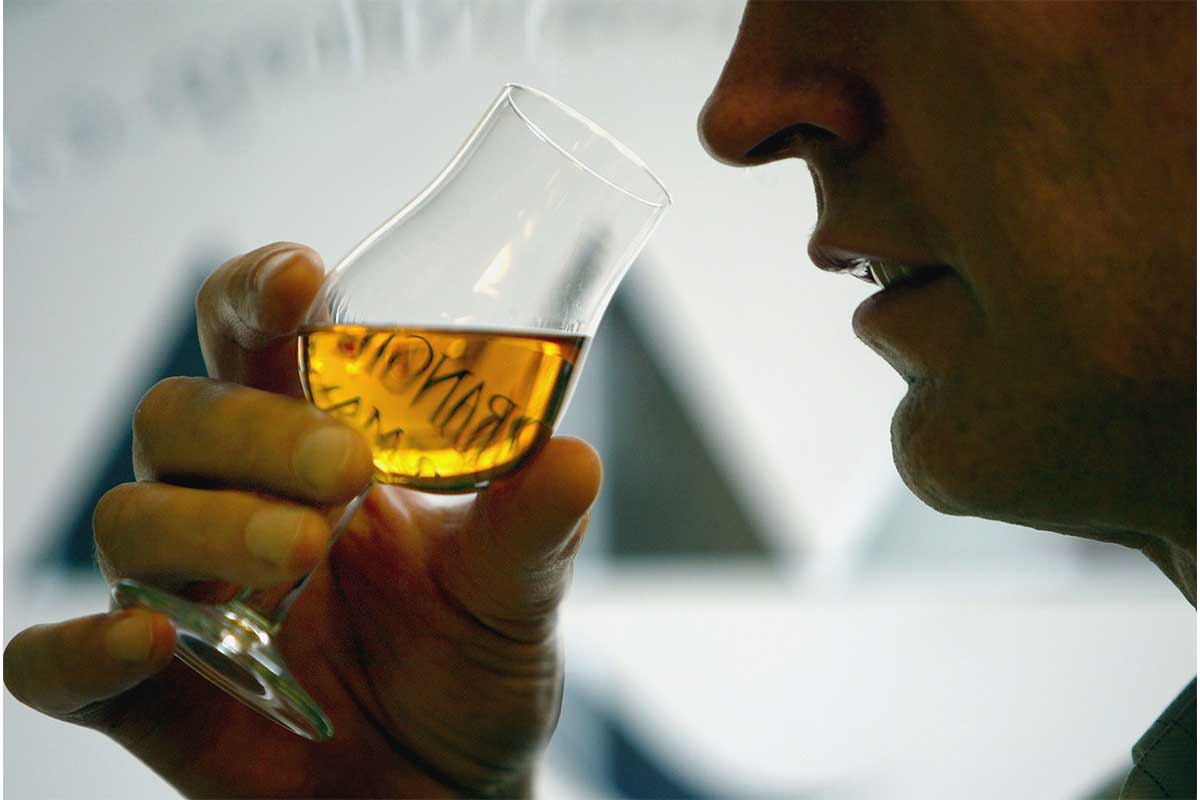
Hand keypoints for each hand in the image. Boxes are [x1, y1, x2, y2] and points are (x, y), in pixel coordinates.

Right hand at [4, 243, 599, 797]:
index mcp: (318, 445)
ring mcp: (186, 597)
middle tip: (343, 469)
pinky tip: (142, 643)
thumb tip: (573, 458)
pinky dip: (78, 650)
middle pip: (183, 417)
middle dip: (253, 430)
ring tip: (297, 549)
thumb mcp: (514, 592)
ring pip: (131, 521)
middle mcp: (236, 502)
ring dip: (205, 527)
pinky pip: (59, 662)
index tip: (302, 280)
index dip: (257, 293)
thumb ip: (532, 530)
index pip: (255, 338)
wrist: (450, 788)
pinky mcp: (150, 696)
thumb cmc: (470, 664)